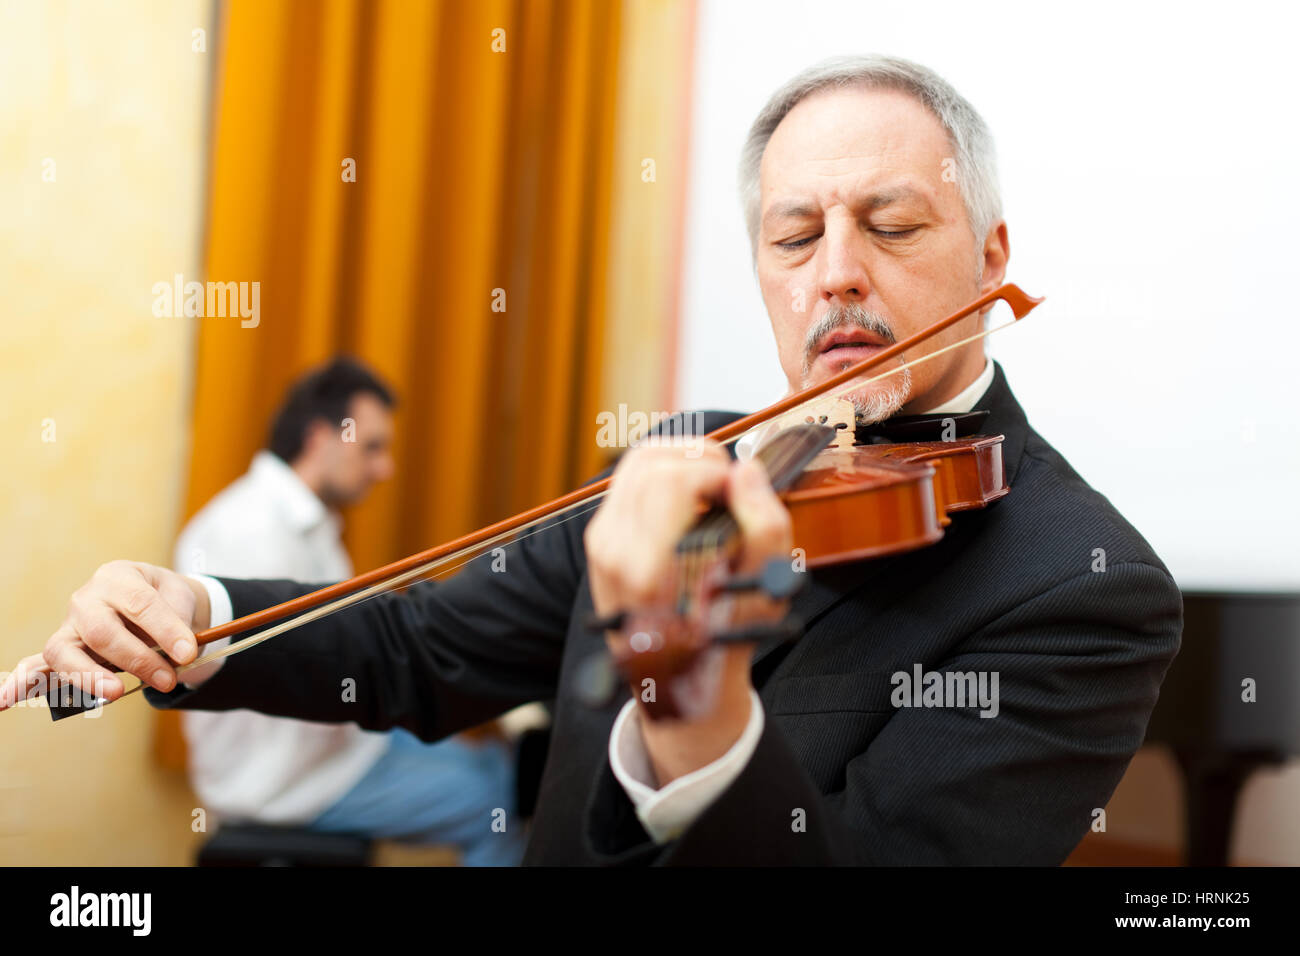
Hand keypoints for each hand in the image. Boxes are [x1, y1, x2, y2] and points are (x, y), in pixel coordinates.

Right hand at [0, 560, 209, 709]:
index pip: (140, 604)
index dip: (166, 630)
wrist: (156, 601)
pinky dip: (19, 684)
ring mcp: (69, 626)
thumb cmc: (168, 600)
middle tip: (168, 678)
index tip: (188, 653)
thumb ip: (178, 622)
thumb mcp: (181, 600)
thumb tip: (179, 653)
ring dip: (89, 676)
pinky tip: (1, 701)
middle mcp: (86, 599)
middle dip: (137, 658)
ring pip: (64, 652)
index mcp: (118, 577)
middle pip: (102, 631)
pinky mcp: (63, 652)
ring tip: (114, 693)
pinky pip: (36, 668)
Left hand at [584, 443, 792, 784]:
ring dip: (679, 460)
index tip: (739, 492)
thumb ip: (765, 524)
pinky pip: (627, 481)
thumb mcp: (765, 591)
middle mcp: (615, 552)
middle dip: (700, 459)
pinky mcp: (599, 538)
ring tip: (710, 486)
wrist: (674, 679)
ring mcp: (601, 543)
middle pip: (651, 460)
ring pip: (635, 462)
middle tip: (727, 485)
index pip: (673, 479)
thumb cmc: (724, 638)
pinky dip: (661, 474)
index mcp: (651, 569)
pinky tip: (687, 498)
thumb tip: (746, 470)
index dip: (716, 470)